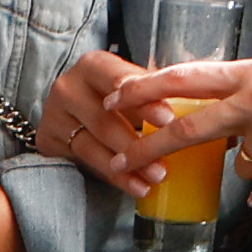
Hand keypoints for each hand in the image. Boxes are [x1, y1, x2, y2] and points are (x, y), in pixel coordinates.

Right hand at [35, 49, 170, 198]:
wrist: (75, 111)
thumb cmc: (117, 96)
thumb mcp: (134, 84)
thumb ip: (157, 89)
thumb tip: (204, 98)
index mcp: (94, 65)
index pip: (120, 82)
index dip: (144, 101)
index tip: (168, 121)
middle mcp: (68, 85)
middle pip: (105, 119)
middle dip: (138, 145)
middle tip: (164, 165)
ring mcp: (53, 113)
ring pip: (93, 145)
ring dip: (127, 167)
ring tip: (154, 179)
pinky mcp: (47, 139)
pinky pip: (84, 162)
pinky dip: (113, 177)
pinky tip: (134, 186)